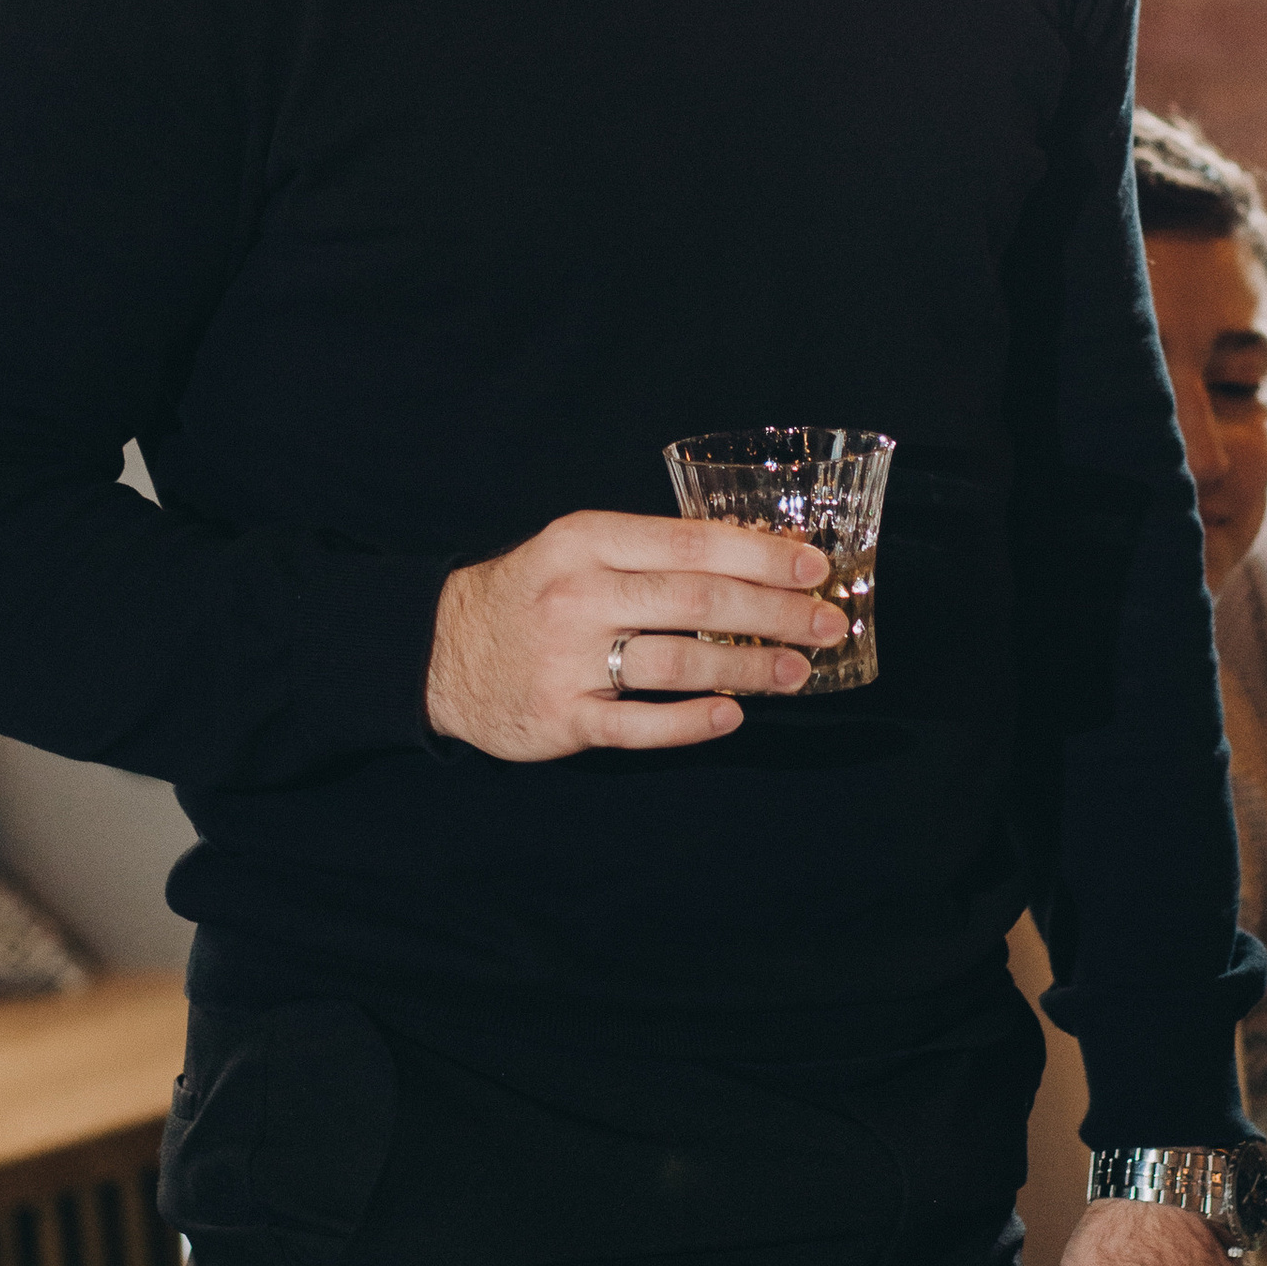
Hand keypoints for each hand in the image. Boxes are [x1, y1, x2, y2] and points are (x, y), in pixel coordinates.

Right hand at [426, 512, 846, 759]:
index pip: (692, 544)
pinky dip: (692, 722)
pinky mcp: (563, 717)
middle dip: (774, 614)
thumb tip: (751, 560)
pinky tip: (732, 715)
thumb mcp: (576, 549)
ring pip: (678, 664)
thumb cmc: (529, 595)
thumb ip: (650, 552)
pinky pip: (640, 724)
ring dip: (749, 670)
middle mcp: (578, 595)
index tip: (814, 569)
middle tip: (827, 624)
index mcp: (586, 541)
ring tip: (797, 673)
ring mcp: (569, 659)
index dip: (761, 557)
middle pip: (697, 603)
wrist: (439, 652)